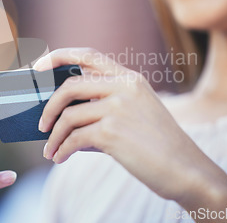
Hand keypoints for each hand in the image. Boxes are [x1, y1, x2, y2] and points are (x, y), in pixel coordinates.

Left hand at [34, 48, 223, 202]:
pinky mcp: (112, 132)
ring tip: (50, 150)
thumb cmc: (158, 146)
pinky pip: (73, 138)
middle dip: (49, 107)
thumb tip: (62, 115)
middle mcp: (124, 86)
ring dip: (54, 136)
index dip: (58, 57)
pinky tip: (60, 158)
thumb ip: (106, 106)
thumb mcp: (137, 113)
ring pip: (68, 116)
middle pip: (69, 86)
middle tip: (41, 125)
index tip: (38, 66)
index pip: (87, 55)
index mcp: (130, 78)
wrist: (188, 170)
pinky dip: (62, 149)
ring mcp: (118, 107)